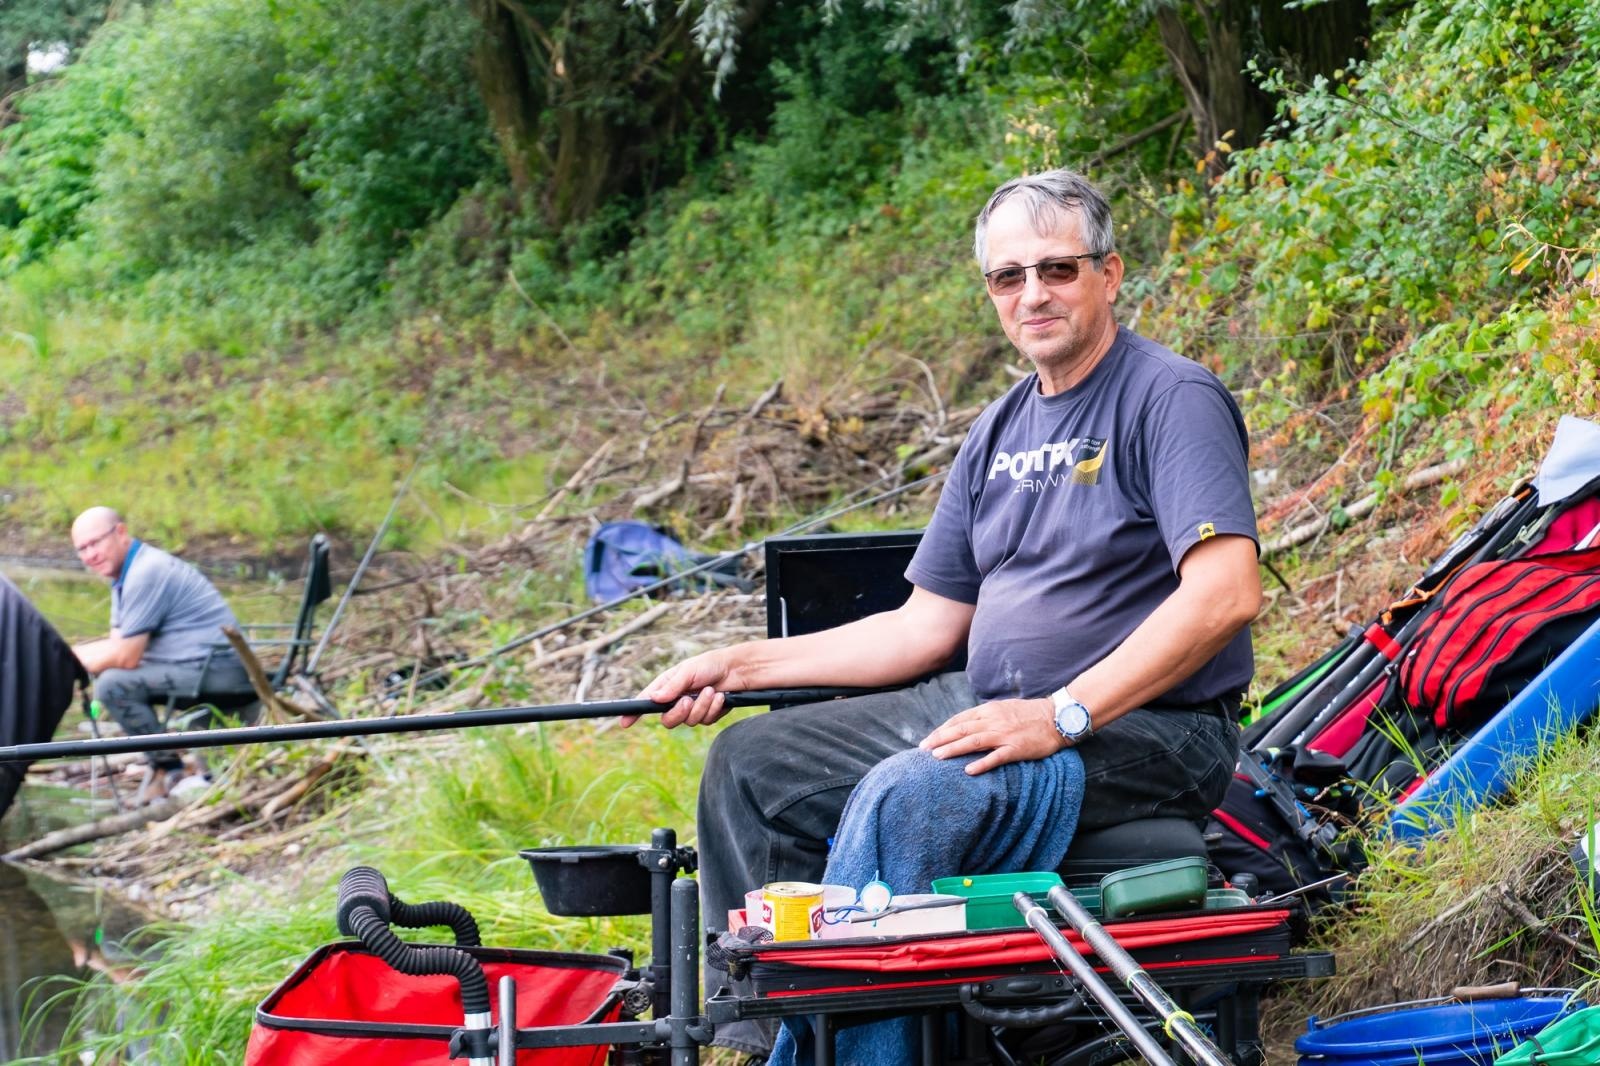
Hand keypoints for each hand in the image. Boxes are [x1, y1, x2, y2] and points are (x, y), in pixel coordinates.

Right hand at [628, 652, 735, 728]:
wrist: (736, 670)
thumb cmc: (709, 665)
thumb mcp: (689, 671)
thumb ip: (672, 686)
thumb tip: (654, 698)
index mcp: (667, 686)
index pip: (647, 702)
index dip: (634, 713)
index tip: (625, 722)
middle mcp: (676, 700)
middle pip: (668, 720)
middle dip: (679, 712)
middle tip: (688, 700)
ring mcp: (691, 709)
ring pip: (689, 721)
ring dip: (701, 706)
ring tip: (710, 691)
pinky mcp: (707, 715)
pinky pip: (705, 721)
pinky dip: (713, 708)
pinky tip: (719, 697)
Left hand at [919, 697, 1064, 774]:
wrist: (1057, 717)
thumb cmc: (1030, 713)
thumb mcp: (1004, 708)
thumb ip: (985, 715)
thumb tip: (967, 724)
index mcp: (989, 710)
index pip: (959, 719)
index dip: (942, 729)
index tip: (928, 739)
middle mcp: (993, 721)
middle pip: (961, 729)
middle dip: (939, 739)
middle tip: (922, 749)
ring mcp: (1005, 735)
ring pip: (973, 741)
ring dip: (953, 749)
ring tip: (936, 758)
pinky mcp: (1017, 748)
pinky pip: (996, 757)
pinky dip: (981, 763)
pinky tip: (968, 770)